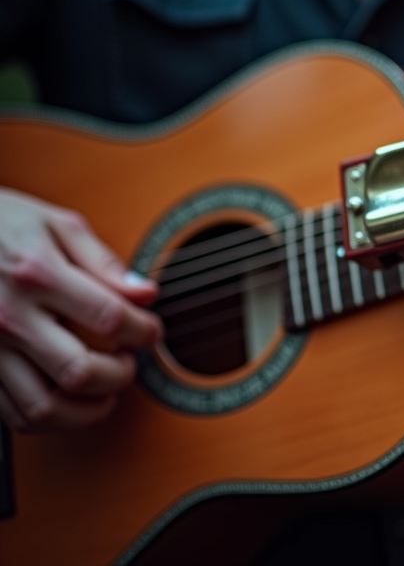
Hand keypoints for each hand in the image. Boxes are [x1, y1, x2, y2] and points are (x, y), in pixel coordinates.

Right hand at [0, 188, 162, 431]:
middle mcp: (10, 316)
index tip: (151, 331)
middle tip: (129, 362)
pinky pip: (13, 413)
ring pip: (44, 406)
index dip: (143, 330)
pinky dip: (50, 417)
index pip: (109, 317)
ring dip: (88, 410)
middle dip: (120, 375)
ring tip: (107, 393)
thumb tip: (145, 293)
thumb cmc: (0, 223)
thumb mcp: (56, 224)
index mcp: (38, 274)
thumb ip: (103, 262)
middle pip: (80, 371)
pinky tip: (69, 401)